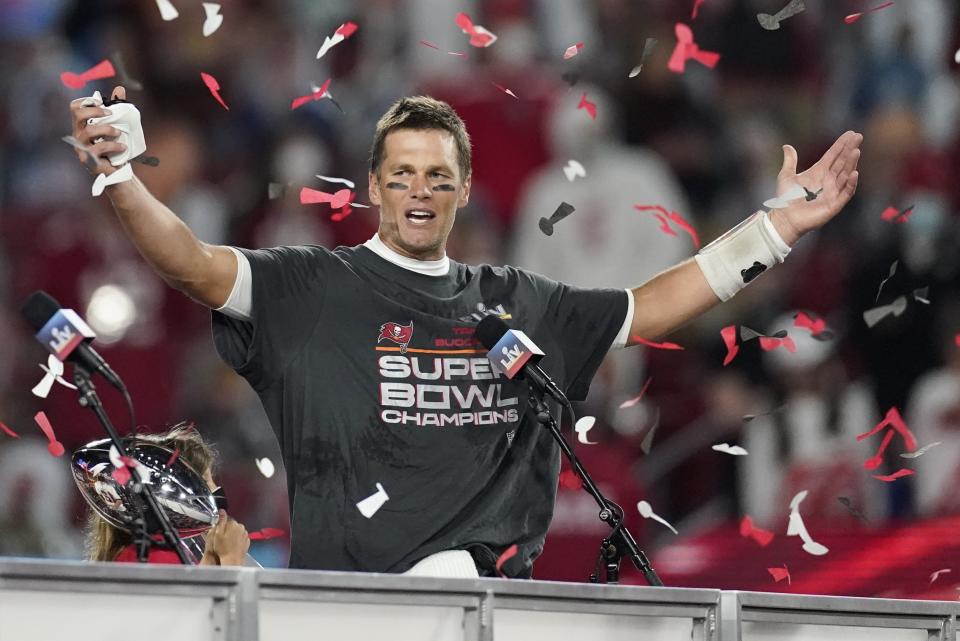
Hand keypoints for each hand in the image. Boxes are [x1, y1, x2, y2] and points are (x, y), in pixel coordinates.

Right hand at [68, 85, 127, 175]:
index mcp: (82, 125)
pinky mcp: (87, 160)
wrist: (117, 172)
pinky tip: (123, 147)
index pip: (75, 108)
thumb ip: (116, 108)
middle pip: (78, 115)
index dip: (86, 102)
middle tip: (111, 114)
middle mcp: (78, 135)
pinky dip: (113, 145)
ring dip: (107, 129)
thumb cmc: (114, 147)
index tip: (102, 103)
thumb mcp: (116, 126)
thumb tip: (119, 88)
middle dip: (95, 111)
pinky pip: (98, 148)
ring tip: (119, 133)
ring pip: (89, 131)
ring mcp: (81, 147)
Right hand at [203, 510, 249, 565]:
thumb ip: (221, 521)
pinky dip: (237, 540)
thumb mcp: (218, 534)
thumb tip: (222, 511)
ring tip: (227, 543)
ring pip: (237, 531)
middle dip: (227, 529)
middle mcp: (241, 527)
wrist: (232, 560)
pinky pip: (241, 537)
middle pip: (232, 525)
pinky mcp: (247, 540)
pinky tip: (232, 545)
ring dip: (233, 534)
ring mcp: (245, 534)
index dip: (221, 525)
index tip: (218, 530)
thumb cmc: (223, 549)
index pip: (227, 519)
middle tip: (222, 538)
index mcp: (233, 524)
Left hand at [768, 130, 862, 245]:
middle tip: (858, 136)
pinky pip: (846, 192)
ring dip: (851, 163)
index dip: (841, 145)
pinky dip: (850, 183)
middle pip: (842, 162)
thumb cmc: (786, 199)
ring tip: (856, 151)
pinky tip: (854, 173)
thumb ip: (790, 161)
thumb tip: (786, 146)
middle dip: (850, 149)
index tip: (850, 133)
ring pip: (845, 175)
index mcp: (818, 172)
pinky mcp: (834, 204)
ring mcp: (832, 192)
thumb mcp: (786, 176)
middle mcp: (828, 180)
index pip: (833, 155)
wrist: (784, 218)